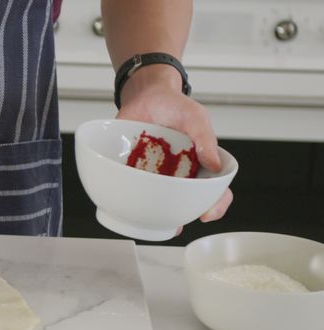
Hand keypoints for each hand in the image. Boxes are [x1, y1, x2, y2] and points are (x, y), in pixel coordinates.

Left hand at [116, 65, 232, 223]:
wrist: (145, 95)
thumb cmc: (175, 106)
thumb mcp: (195, 116)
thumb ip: (204, 137)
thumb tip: (214, 164)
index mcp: (200, 164)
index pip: (216, 189)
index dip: (216, 205)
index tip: (207, 214)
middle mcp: (179, 174)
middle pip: (187, 202)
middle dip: (183, 215)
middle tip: (177, 221)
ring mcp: (155, 174)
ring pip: (158, 201)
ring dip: (154, 213)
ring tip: (150, 217)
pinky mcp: (134, 170)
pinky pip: (131, 187)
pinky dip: (129, 196)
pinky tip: (126, 200)